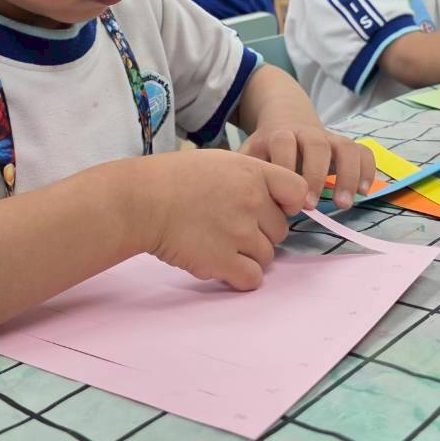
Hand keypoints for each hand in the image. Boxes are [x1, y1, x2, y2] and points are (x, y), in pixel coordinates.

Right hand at [138, 150, 307, 290]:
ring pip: (267, 257)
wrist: (142, 200)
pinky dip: (239, 276)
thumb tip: (274, 201)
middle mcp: (252, 200)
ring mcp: (239, 231)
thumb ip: (251, 178)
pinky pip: (252, 278)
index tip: (273, 211)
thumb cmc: (174, 180)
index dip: (290, 205)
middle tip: (231, 228)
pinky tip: (220, 264)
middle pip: (281, 231)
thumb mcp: (220, 162)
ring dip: (248, 256)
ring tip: (219, 244)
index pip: (298, 192)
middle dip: (261, 233)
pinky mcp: (223, 260)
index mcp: (253, 172)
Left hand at [239, 126, 374, 210]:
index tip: (285, 199)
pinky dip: (367, 169)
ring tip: (343, 204)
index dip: (286, 168)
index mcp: (280, 133)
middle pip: (316, 145)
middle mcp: (306, 133)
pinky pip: (363, 151)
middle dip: (316, 175)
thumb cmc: (266, 147)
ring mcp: (329, 137)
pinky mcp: (344, 145)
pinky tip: (363, 192)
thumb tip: (240, 198)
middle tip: (311, 206)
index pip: (284, 143)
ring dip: (346, 175)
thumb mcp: (251, 153)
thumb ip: (247, 170)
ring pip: (345, 146)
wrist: (285, 116)